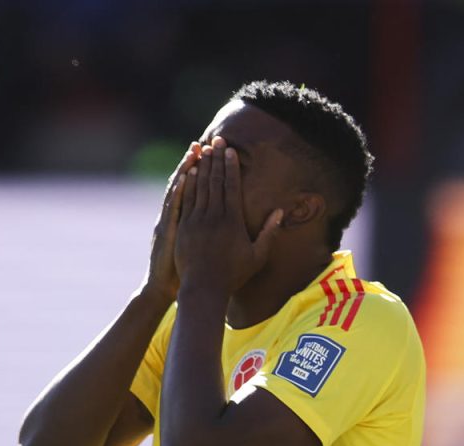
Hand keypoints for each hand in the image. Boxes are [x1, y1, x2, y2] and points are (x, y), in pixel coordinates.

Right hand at [141, 142, 201, 302]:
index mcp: (183, 218)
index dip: (202, 171)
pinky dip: (177, 193)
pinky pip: (172, 209)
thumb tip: (217, 219)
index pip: (194, 189)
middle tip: (204, 143)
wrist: (162, 288)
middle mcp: (174, 216)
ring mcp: (168, 222)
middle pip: (186, 184)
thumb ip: (200, 231)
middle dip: (195, 163)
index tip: (212, 153)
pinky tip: (183, 179)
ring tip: (194, 153)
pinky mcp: (166, 232)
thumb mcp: (192, 247)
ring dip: (185, 171)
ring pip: (177, 192)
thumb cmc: (182, 271)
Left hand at [174, 137, 283, 294]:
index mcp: (232, 221)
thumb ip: (269, 232)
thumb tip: (280, 212)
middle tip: (216, 140)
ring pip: (199, 187)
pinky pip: (186, 200)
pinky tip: (189, 172)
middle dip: (215, 159)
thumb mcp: (257, 256)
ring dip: (202, 166)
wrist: (203, 289)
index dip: (230, 166)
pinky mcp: (183, 227)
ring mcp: (196, 221)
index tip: (230, 150)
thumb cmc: (233, 275)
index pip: (231, 186)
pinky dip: (188, 184)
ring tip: (202, 150)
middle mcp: (213, 216)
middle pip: (214, 181)